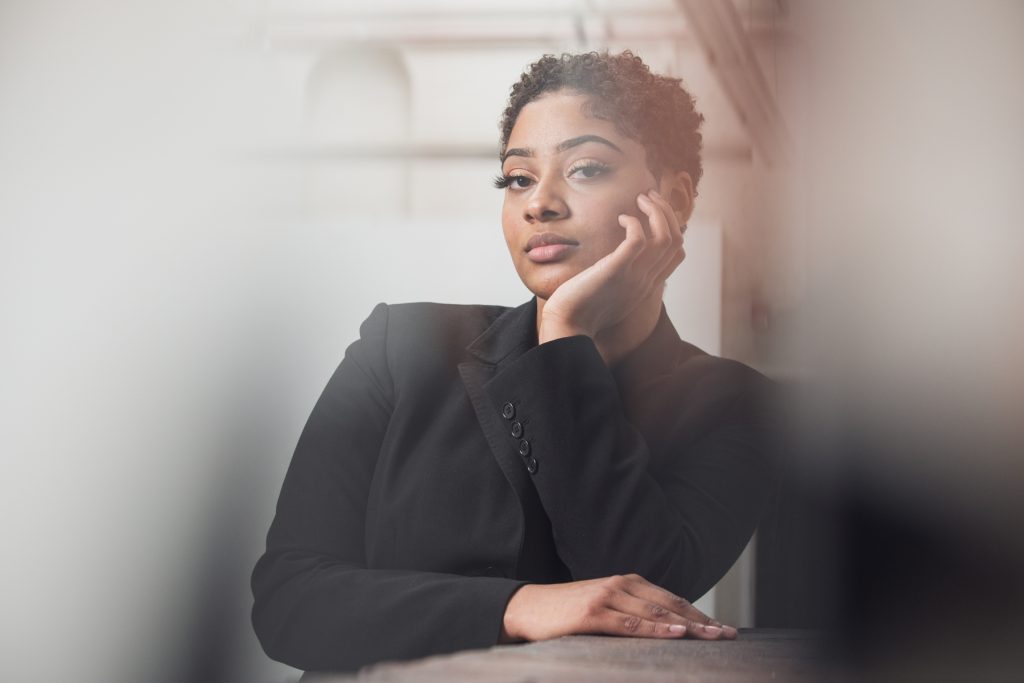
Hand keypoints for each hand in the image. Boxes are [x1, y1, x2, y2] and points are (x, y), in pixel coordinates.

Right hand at [499, 573, 737, 642]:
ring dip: (687, 626)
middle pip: (670, 604)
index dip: (699, 613)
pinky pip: (630, 624)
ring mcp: (607, 598)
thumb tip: (665, 627)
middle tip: (729, 635)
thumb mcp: (605, 606)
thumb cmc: (567, 611)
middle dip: (702, 621)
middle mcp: (621, 585)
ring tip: (712, 636)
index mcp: (627, 582)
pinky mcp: (592, 614)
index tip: (723, 628)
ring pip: (655, 614)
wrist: (528, 608)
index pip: (671, 599)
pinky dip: (655, 629)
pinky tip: (674, 633)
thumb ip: (631, 611)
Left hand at [539, 189, 685, 355]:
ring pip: (666, 237)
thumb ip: (619, 277)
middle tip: (648, 195)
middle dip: (666, 212)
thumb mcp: (609, 293)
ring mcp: (635, 277)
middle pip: (676, 240)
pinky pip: (639, 239)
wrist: (567, 329)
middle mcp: (647, 281)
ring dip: (657, 211)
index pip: (677, 253)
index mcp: (647, 286)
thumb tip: (612, 260)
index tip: (653, 211)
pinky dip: (634, 222)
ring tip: (641, 197)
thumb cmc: (580, 310)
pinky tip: (620, 217)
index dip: (672, 227)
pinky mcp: (617, 271)